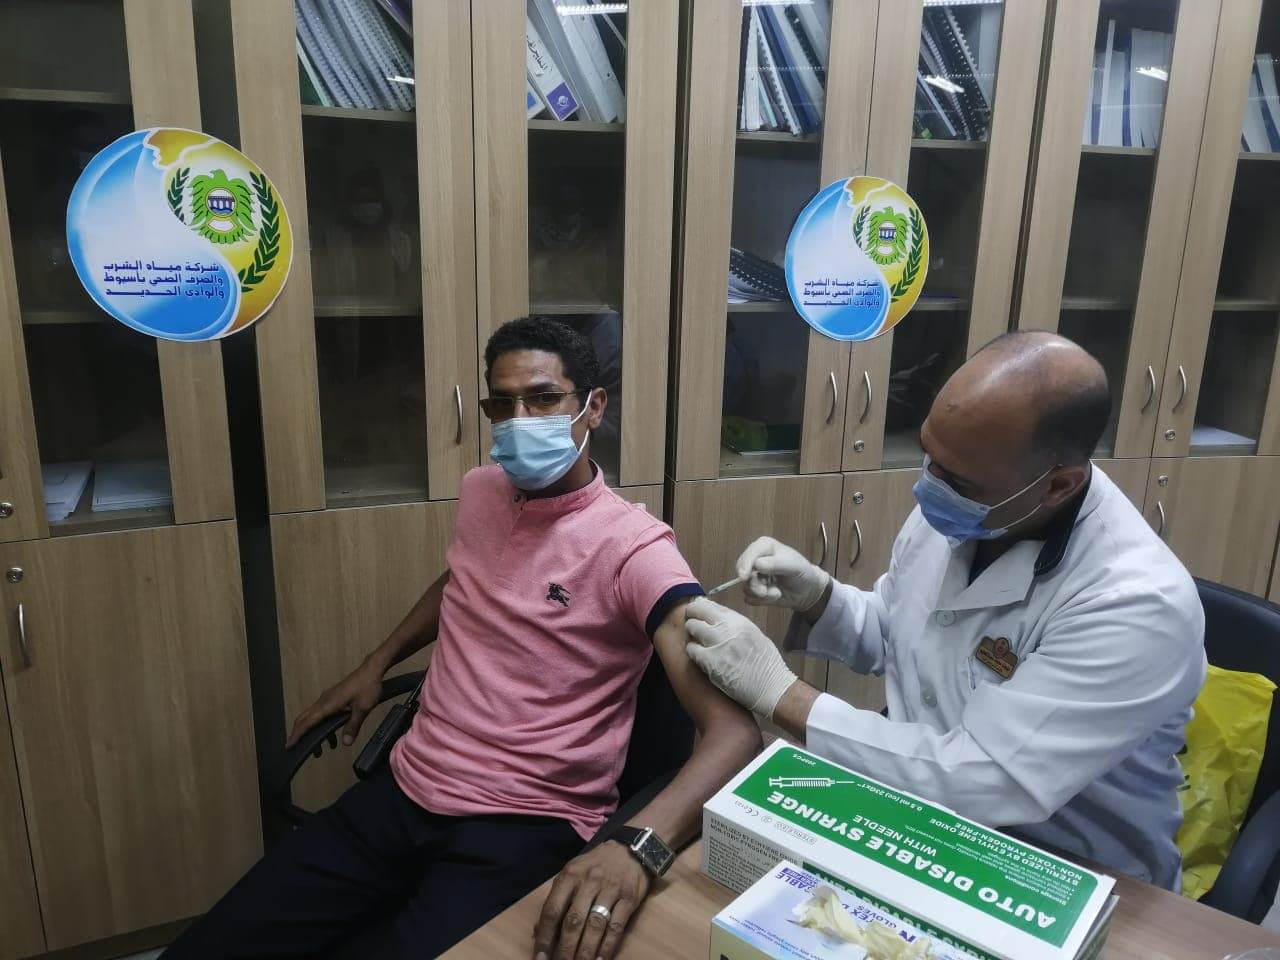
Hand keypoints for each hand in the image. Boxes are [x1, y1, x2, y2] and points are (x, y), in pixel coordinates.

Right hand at [285, 660, 383, 747]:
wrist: (372, 670)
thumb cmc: (367, 686)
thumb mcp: (363, 709)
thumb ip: (353, 726)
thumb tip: (346, 743)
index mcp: (328, 704)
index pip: (307, 721)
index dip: (297, 734)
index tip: (289, 745)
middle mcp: (323, 700)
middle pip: (304, 718)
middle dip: (299, 734)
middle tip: (296, 749)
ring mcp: (327, 698)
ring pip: (312, 717)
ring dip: (313, 732)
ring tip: (319, 750)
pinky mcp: (333, 698)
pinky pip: (321, 714)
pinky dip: (322, 726)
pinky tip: (333, 738)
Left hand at [532, 839, 649, 959]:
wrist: (629, 849)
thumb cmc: (594, 866)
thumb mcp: (571, 873)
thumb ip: (556, 899)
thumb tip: (537, 930)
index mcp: (569, 876)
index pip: (552, 910)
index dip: (545, 936)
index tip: (540, 957)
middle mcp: (589, 882)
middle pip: (573, 921)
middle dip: (565, 949)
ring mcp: (610, 890)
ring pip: (595, 926)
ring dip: (585, 951)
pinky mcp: (628, 898)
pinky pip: (616, 926)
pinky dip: (608, 946)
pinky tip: (600, 959)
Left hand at [684, 597, 796, 716]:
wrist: (771, 687)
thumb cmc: (766, 664)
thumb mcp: (755, 635)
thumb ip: (736, 626)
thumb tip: (717, 619)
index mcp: (740, 621)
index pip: (713, 605)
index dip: (702, 608)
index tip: (699, 613)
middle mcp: (728, 628)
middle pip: (699, 611)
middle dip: (693, 615)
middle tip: (692, 624)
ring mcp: (718, 644)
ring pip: (692, 627)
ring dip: (691, 632)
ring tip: (696, 640)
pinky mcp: (710, 661)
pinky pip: (691, 649)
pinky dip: (692, 651)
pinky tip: (698, 655)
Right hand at [735, 537, 829, 611]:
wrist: (807, 591)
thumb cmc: (802, 572)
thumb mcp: (794, 566)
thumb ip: (776, 564)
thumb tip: (757, 565)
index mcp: (763, 546)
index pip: (748, 555)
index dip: (745, 565)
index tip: (744, 577)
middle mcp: (755, 559)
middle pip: (742, 573)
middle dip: (755, 585)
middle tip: (766, 591)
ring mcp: (752, 575)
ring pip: (745, 588)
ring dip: (762, 594)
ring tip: (777, 593)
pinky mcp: (753, 589)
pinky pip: (749, 598)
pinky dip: (761, 601)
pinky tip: (773, 596)